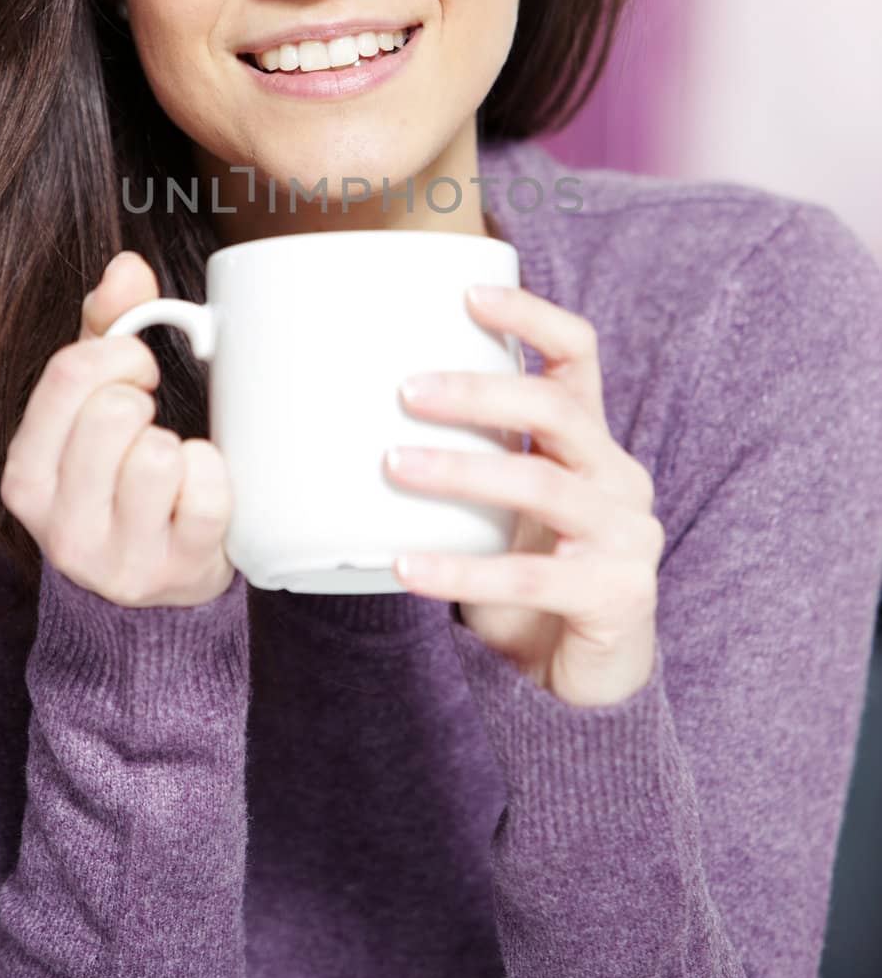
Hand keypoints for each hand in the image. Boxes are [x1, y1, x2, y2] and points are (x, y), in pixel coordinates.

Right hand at [0, 250, 234, 607]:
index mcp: (28, 474)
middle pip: (112, 412)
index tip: (138, 368)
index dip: (118, 353)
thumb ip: (105, 329)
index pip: (68, 375)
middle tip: (153, 420)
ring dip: (178, 445)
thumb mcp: (98, 402)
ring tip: (172, 465)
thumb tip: (127, 267)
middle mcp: (60, 524)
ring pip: (156, 456)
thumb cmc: (124, 474)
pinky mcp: (177, 571)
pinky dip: (216, 477)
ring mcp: (117, 557)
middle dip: (145, 401)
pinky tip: (203, 487)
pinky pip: (206, 495)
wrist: (163, 578)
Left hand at [383, 283, 662, 707]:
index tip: (467, 295)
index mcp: (592, 442)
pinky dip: (460, 570)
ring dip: (461, 472)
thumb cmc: (530, 578)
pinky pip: (529, 577)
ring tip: (392, 465)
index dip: (531, 316)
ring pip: (542, 486)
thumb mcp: (505, 507)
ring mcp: (626, 536)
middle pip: (557, 410)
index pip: (578, 354)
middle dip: (479, 394)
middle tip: (405, 391)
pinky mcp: (617, 595)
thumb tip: (350, 415)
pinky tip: (404, 566)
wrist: (585, 681)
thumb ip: (468, 460)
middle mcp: (619, 477)